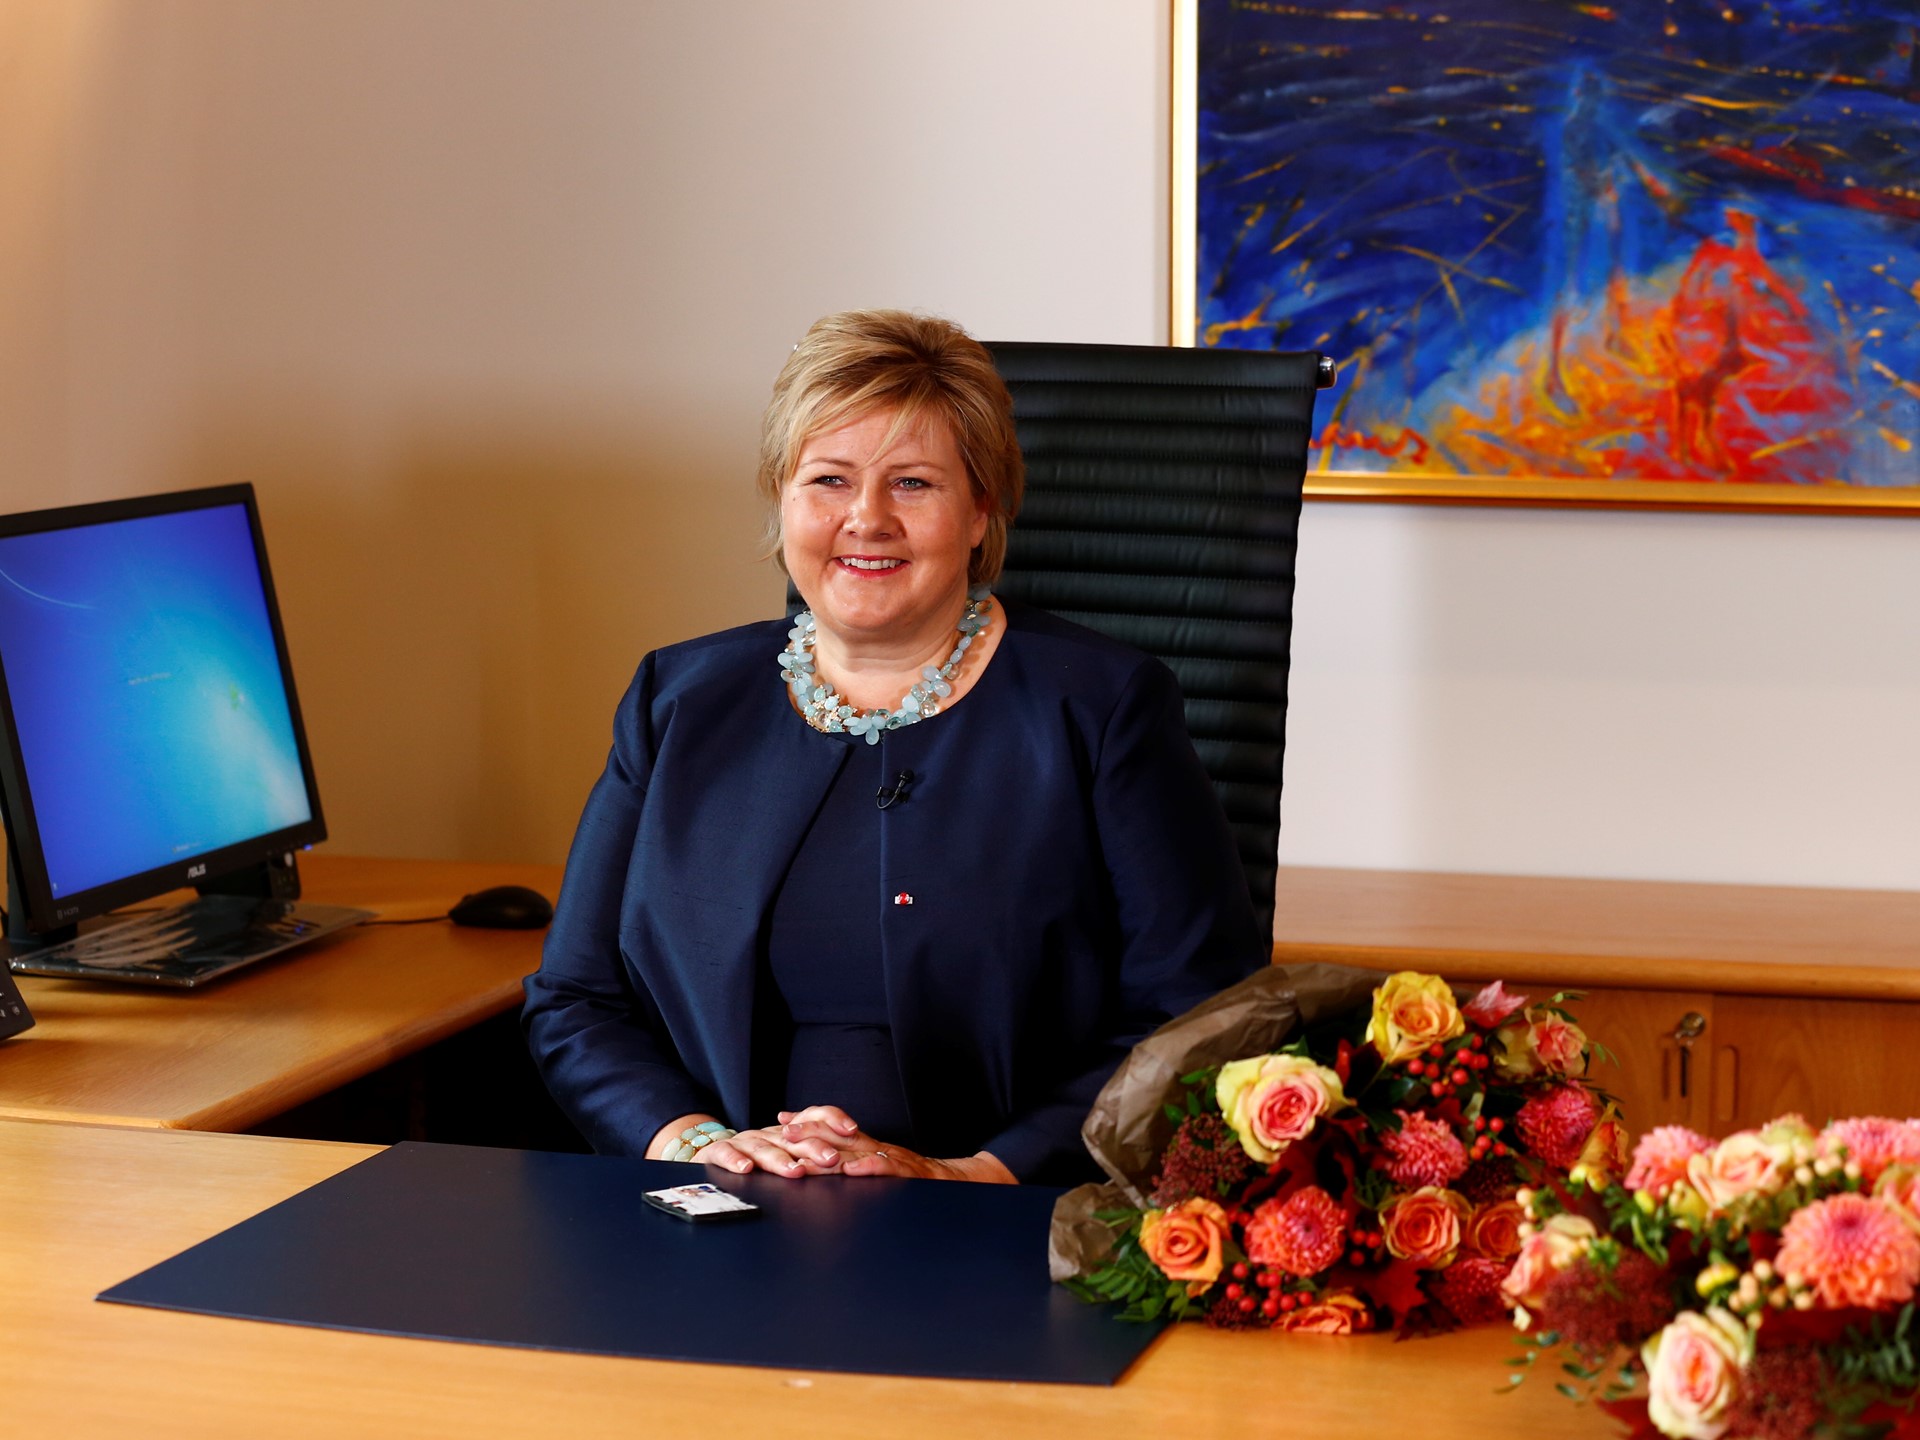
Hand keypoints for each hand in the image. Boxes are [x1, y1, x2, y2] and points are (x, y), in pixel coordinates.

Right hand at [647, 1112, 833, 1178]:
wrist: (709, 1151)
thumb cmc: (754, 1155)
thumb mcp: (784, 1151)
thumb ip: (811, 1151)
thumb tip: (850, 1159)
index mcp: (785, 1131)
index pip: (812, 1117)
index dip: (832, 1119)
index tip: (852, 1130)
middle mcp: (767, 1133)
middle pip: (793, 1138)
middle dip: (813, 1148)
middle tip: (831, 1159)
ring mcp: (743, 1143)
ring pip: (763, 1150)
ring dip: (780, 1160)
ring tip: (795, 1171)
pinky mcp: (716, 1153)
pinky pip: (725, 1154)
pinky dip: (735, 1161)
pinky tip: (746, 1170)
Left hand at [777, 1106, 1015, 1182]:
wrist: (955, 1182)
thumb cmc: (914, 1178)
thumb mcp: (879, 1166)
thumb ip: (854, 1161)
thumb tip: (822, 1160)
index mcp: (869, 1147)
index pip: (836, 1129)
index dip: (809, 1122)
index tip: (782, 1119)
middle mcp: (878, 1148)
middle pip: (841, 1135)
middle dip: (811, 1131)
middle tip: (785, 1130)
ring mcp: (892, 1159)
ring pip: (859, 1151)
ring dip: (832, 1150)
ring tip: (808, 1152)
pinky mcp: (908, 1174)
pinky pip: (888, 1169)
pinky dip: (870, 1168)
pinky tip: (852, 1170)